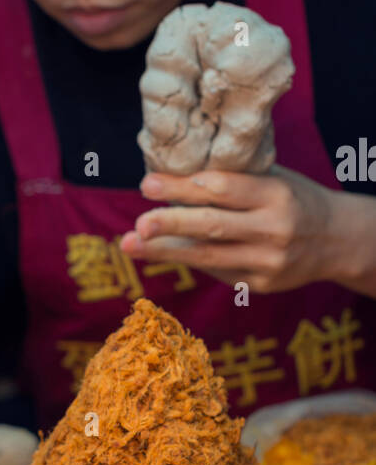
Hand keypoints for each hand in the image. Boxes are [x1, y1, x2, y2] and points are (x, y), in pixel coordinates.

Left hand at [120, 166, 348, 293]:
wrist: (335, 239)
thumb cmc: (290, 199)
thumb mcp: (271, 179)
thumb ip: (229, 180)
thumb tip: (165, 180)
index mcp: (276, 194)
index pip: (222, 189)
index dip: (182, 187)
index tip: (147, 184)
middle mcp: (275, 229)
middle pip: (212, 226)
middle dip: (170, 224)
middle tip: (137, 224)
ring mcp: (268, 261)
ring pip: (207, 256)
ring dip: (164, 251)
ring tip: (128, 244)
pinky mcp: (260, 284)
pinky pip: (216, 270)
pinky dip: (188, 258)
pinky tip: (161, 251)